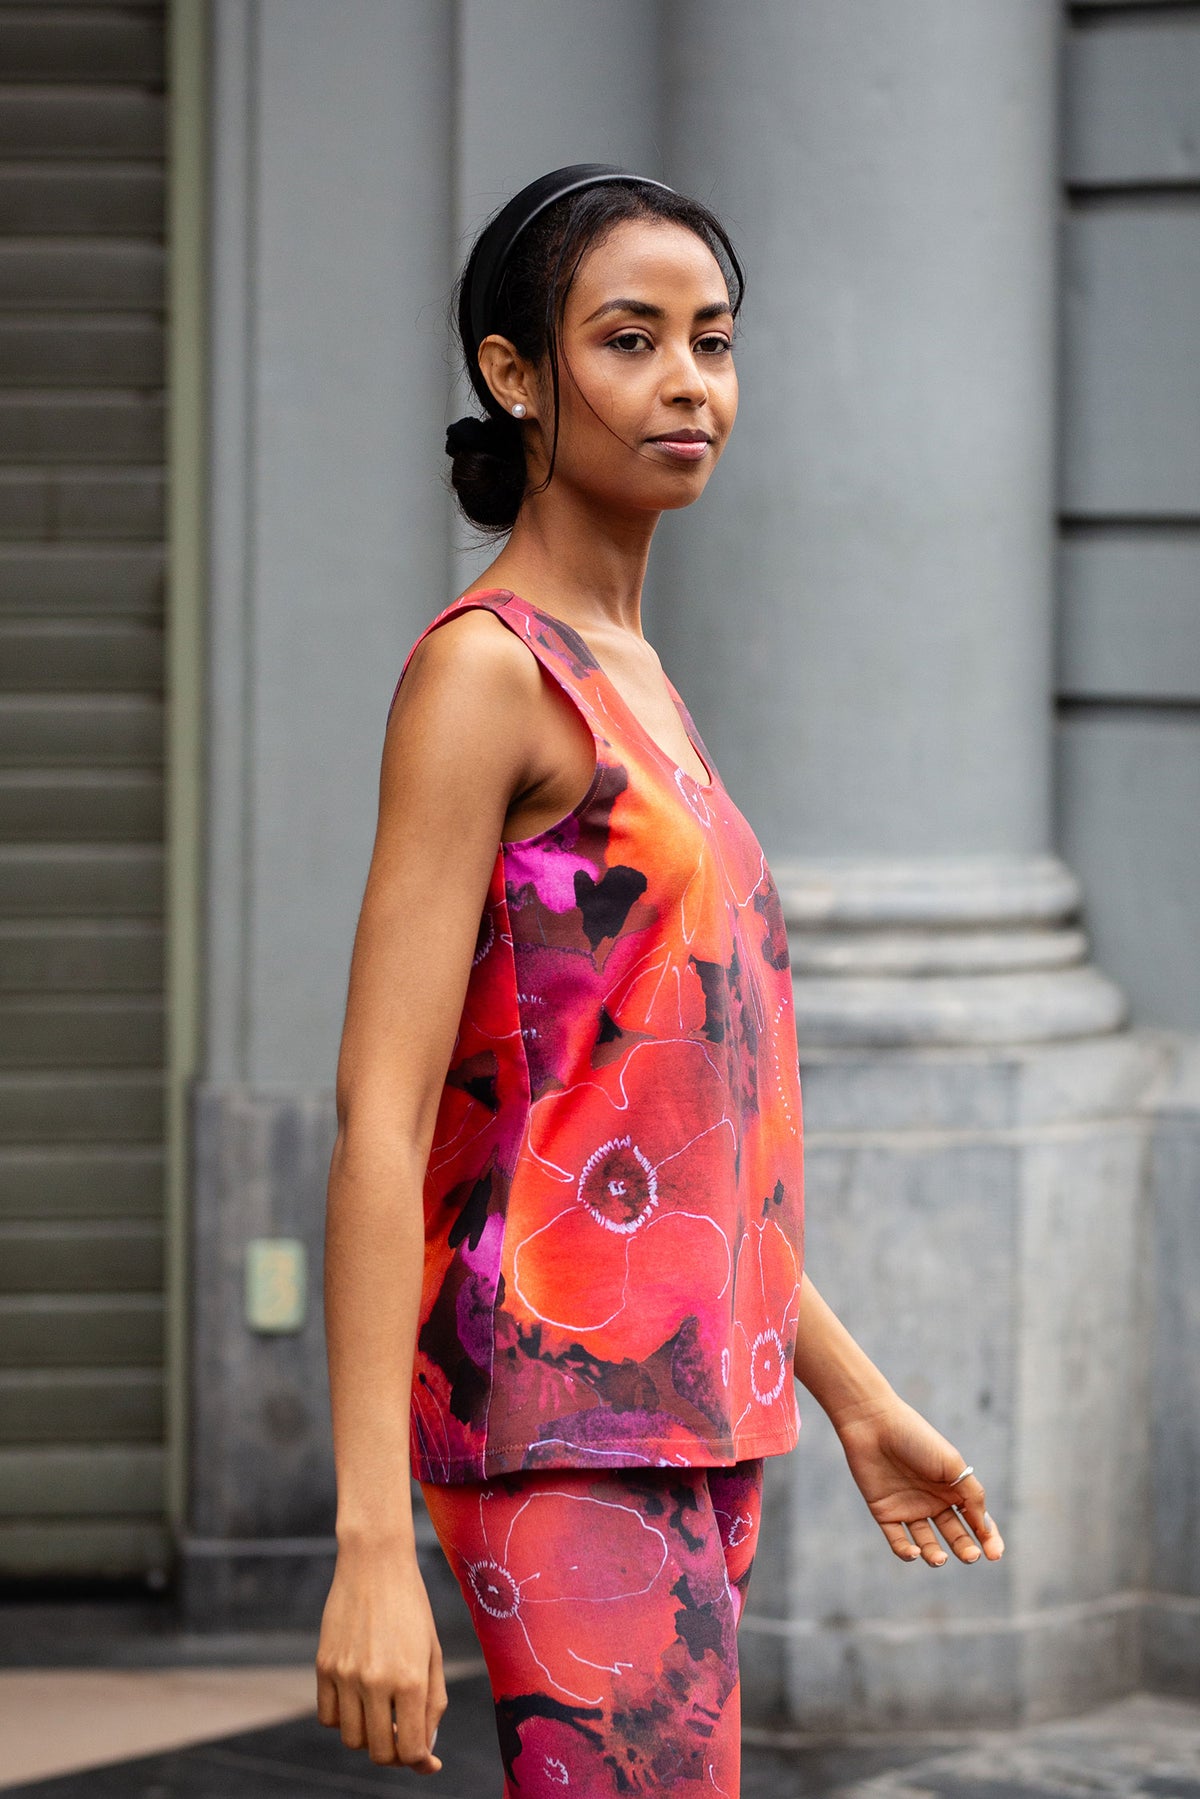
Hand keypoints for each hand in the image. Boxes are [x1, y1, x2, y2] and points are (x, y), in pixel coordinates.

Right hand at [315, 1536, 447, 1771]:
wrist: (375, 1562)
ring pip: (351, 1739)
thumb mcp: (433, 1653)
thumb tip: (425, 1755)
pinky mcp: (323, 1665)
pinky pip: (328, 1716)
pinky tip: (358, 1697)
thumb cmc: (412, 1607)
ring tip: (381, 1710)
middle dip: (394, 1751)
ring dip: (368, 1736)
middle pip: (378, 1752)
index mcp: (410, 1679)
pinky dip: (343, 1718)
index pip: (409, 1750)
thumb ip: (433, 1706)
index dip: (419, 1761)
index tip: (425, 1757)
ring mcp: (345, 1675)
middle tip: (402, 1731)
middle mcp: (375, 1681)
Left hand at [833, 1392, 1004, 1567]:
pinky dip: (907, 1552)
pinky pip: (898, 1541)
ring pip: (927, 1543)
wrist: (873, 1424)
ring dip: (936, 1555)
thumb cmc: (917, 1439)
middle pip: (955, 1535)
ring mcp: (909, 1508)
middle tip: (970, 1556)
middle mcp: (933, 1500)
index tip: (994, 1555)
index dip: (988, 1539)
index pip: (976, 1520)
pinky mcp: (885, 1512)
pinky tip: (915, 1552)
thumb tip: (986, 1528)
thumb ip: (972, 1496)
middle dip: (965, 1549)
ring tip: (940, 1558)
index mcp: (953, 1488)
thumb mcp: (952, 1464)